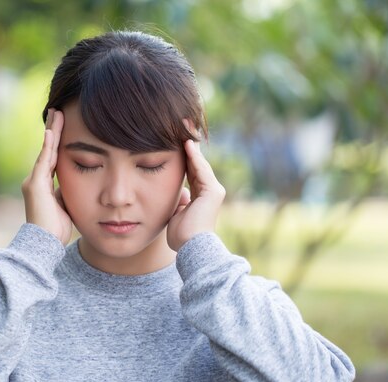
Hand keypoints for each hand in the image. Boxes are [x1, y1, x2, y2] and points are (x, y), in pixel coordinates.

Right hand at [21, 108, 72, 245]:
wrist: (44, 244)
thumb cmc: (55, 230)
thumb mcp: (65, 205)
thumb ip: (68, 192)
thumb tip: (79, 184)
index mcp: (44, 185)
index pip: (53, 157)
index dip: (58, 142)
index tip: (62, 126)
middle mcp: (36, 180)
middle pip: (47, 149)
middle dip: (54, 130)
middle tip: (58, 111)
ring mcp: (34, 181)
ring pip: (46, 150)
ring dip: (52, 131)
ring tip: (57, 113)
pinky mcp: (36, 185)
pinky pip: (44, 160)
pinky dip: (48, 145)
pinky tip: (52, 131)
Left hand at [166, 121, 225, 250]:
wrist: (192, 248)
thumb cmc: (182, 237)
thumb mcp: (176, 214)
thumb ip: (179, 201)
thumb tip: (181, 193)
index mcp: (200, 197)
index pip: (191, 171)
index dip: (183, 157)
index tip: (174, 141)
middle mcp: (209, 191)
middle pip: (196, 163)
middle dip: (188, 146)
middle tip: (181, 126)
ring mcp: (213, 191)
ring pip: (199, 163)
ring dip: (191, 146)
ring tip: (183, 127)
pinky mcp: (213, 192)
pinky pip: (200, 170)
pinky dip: (193, 157)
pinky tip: (185, 143)